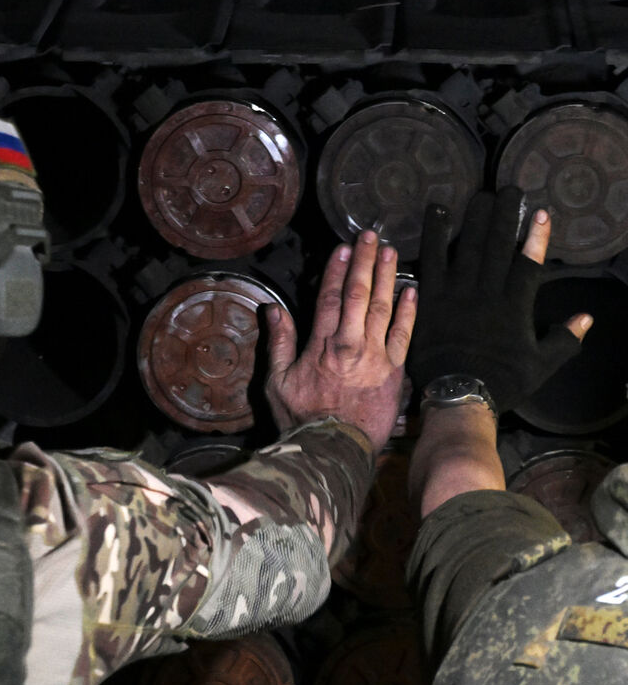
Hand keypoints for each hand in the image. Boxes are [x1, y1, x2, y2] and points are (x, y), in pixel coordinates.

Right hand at [265, 230, 416, 450]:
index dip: (337, 269)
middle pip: (359, 294)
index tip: (343, 246)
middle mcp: (351, 344)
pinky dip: (408, 311)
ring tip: (391, 251)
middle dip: (365, 262)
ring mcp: (375, 356)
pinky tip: (412, 290)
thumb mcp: (277, 381)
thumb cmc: (302, 417)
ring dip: (387, 277)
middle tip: (372, 235)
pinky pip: (404, 335)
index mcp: (321, 344)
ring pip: (383, 307)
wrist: (335, 448)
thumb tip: (272, 310)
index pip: (329, 297)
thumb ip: (278, 343)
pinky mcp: (395, 371)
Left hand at [407, 186, 592, 412]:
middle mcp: (486, 295)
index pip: (528, 265)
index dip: (535, 238)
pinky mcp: (429, 299)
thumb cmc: (501, 383)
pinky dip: (433, 237)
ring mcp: (456, 295)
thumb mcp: (541, 365)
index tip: (541, 213)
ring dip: (472, 219)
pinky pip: (431, 262)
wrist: (458, 396)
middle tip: (507, 190)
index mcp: (515, 308)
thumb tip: (587, 318)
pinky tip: (435, 213)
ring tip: (478, 196)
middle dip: (504, 216)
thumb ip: (564, 340)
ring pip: (467, 249)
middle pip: (497, 247)